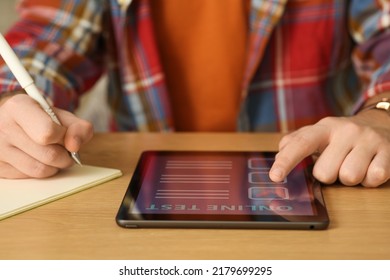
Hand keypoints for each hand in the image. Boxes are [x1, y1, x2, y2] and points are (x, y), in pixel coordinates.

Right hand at [0, 94, 92, 177]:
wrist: (12, 122)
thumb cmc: (40, 119)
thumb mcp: (61, 116)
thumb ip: (78, 127)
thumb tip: (74, 146)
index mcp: (19, 107)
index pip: (48, 132)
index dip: (63, 137)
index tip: (63, 134)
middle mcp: (3, 126)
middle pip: (49, 155)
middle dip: (64, 156)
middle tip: (64, 150)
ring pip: (40, 170)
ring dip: (54, 167)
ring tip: (52, 154)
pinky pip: (29, 177)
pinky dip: (40, 171)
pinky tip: (37, 159)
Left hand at [269, 110, 389, 186]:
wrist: (382, 124)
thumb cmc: (342, 137)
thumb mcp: (319, 134)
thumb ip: (295, 143)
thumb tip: (279, 155)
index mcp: (324, 128)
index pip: (301, 144)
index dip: (286, 161)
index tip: (275, 176)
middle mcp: (346, 130)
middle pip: (324, 173)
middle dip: (329, 175)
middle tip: (337, 164)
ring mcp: (369, 139)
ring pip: (349, 178)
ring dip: (349, 179)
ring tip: (354, 165)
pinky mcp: (389, 151)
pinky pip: (373, 179)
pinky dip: (369, 180)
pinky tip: (370, 166)